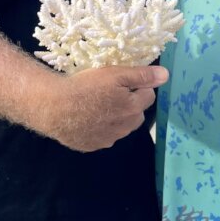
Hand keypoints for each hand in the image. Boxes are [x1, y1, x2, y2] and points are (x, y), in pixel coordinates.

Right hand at [40, 64, 168, 151]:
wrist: (54, 108)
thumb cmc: (84, 87)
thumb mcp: (114, 74)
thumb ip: (141, 76)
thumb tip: (165, 75)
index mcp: (132, 109)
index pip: (148, 96)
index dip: (137, 87)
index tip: (122, 82)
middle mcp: (124, 128)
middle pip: (136, 114)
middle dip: (130, 105)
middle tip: (110, 93)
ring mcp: (108, 139)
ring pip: (121, 127)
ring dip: (116, 118)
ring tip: (97, 105)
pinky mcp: (92, 146)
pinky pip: (103, 136)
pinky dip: (100, 128)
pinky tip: (87, 118)